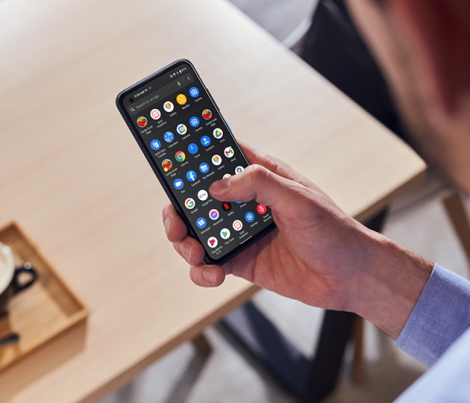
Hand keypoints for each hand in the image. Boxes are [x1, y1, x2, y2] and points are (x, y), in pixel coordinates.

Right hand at [163, 142, 431, 336]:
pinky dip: (201, 270)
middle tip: (176, 226)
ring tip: (196, 255)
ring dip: (186, 244)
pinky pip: (208, 263)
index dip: (191, 157)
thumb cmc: (333, 230)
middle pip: (195, 199)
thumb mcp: (298, 199)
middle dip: (177, 211)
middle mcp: (244, 202)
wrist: (350, 277)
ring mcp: (238, 231)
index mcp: (259, 176)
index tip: (169, 162)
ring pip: (195, 232)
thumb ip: (258, 184)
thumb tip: (216, 186)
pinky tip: (213, 275)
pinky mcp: (239, 260)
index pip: (217, 157)